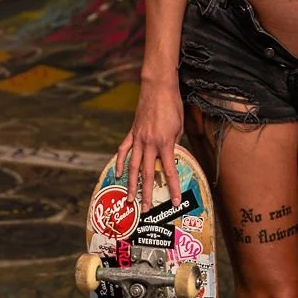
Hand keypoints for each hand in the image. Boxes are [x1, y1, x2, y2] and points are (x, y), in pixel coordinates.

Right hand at [117, 77, 184, 210]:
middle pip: (147, 173)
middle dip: (147, 193)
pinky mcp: (132, 132)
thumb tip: (172, 158)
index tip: (176, 201)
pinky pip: (124, 150)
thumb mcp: (179, 127)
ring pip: (133, 166)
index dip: (173, 187)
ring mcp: (138, 138)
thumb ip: (174, 145)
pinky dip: (120, 162)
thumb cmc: (173, 105)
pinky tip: (118, 174)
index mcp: (165, 142)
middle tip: (146, 210)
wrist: (158, 87)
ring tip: (129, 199)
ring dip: (131, 184)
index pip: (169, 170)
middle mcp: (150, 143)